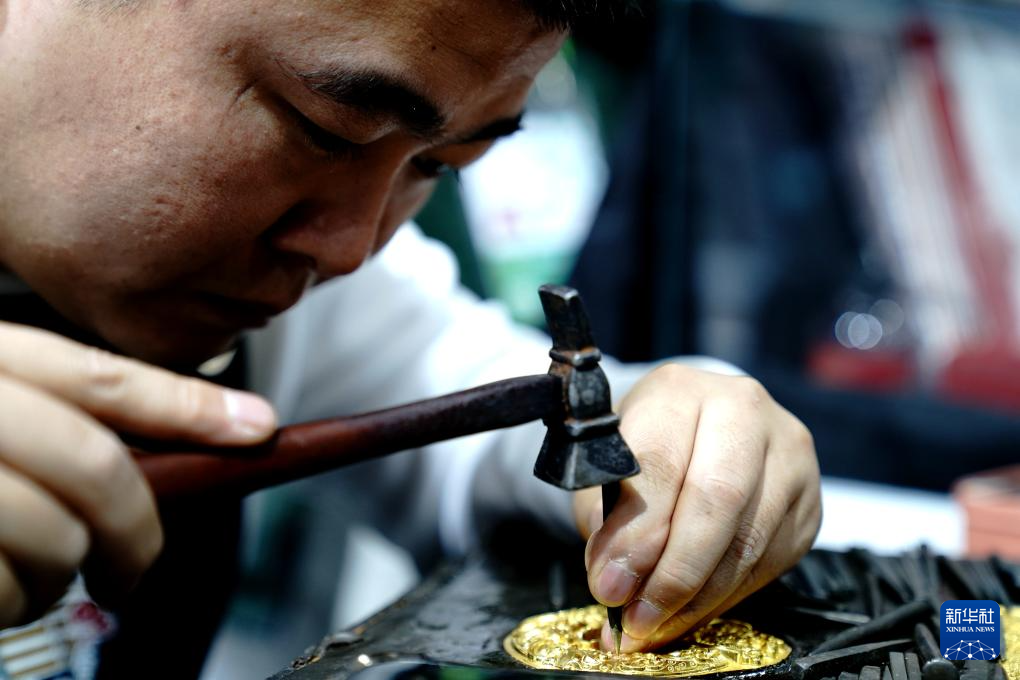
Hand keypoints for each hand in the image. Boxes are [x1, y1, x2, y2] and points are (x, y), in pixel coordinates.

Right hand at [0, 321, 276, 627]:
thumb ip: (50, 417)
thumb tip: (169, 450)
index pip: (104, 382)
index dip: (190, 407)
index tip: (259, 429)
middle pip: (98, 468)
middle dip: (139, 530)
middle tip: (139, 567)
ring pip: (53, 541)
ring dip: (65, 576)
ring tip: (40, 577)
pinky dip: (11, 603)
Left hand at [575, 364, 819, 651]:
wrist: (696, 426)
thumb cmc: (645, 446)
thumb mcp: (608, 466)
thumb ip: (608, 516)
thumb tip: (615, 579)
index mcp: (681, 390)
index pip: (662, 463)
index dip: (636, 532)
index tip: (610, 584)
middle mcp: (744, 410)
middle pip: (718, 499)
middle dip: (674, 572)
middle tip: (637, 617)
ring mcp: (788, 453)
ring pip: (749, 538)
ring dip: (698, 596)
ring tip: (656, 624)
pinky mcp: (811, 497)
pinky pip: (772, 560)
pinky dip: (726, 596)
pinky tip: (692, 610)